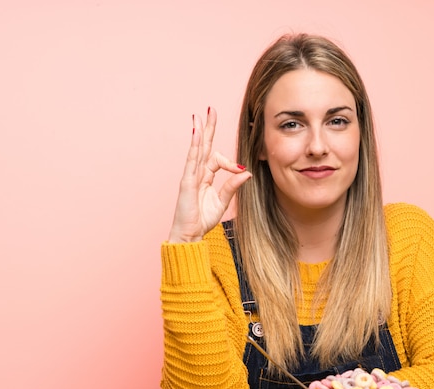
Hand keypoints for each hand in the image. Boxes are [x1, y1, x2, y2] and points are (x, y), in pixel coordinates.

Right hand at [168, 107, 251, 242]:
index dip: (231, 162)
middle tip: (210, 109)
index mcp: (204, 176)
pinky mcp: (186, 182)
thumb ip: (233, 185)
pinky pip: (191, 161)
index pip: (217, 160)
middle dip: (208, 127)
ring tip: (201, 116)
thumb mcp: (223, 201)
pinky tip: (197, 134)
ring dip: (200, 132)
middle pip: (203, 146)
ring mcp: (190, 176)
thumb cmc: (202, 219)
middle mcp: (196, 173)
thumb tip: (247, 172)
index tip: (241, 170)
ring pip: (197, 150)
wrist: (190, 235)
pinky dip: (194, 147)